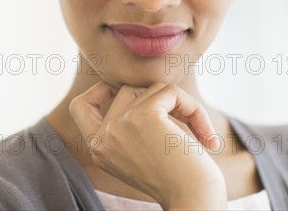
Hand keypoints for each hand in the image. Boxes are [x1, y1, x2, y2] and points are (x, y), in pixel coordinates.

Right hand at [69, 81, 227, 209]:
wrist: (193, 204)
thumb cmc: (177, 183)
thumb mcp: (141, 155)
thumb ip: (129, 127)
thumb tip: (137, 88)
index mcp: (98, 149)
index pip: (80, 106)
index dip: (98, 90)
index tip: (125, 93)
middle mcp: (103, 137)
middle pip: (126, 91)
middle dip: (158, 100)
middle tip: (185, 121)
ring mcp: (120, 124)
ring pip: (152, 89)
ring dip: (182, 105)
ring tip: (201, 133)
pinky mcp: (144, 116)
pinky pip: (171, 92)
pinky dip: (194, 109)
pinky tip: (207, 137)